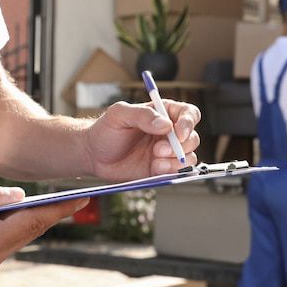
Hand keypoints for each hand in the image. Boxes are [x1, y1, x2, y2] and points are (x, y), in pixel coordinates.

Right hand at [0, 179, 87, 275]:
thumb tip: (20, 196)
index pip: (30, 223)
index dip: (57, 210)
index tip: (79, 200)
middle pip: (27, 233)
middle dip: (51, 215)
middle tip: (75, 199)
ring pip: (16, 240)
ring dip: (32, 222)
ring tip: (56, 204)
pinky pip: (3, 244)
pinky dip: (15, 228)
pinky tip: (24, 214)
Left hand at [83, 100, 200, 180]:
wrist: (93, 155)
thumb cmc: (105, 130)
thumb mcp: (119, 115)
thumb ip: (142, 115)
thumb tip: (165, 124)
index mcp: (162, 113)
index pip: (188, 114)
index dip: (189, 123)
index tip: (179, 133)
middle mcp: (168, 132)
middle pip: (192, 138)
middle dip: (180, 146)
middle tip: (159, 149)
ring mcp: (166, 152)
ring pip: (188, 157)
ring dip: (176, 161)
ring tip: (155, 161)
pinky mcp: (161, 169)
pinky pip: (177, 172)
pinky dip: (170, 172)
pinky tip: (154, 168)